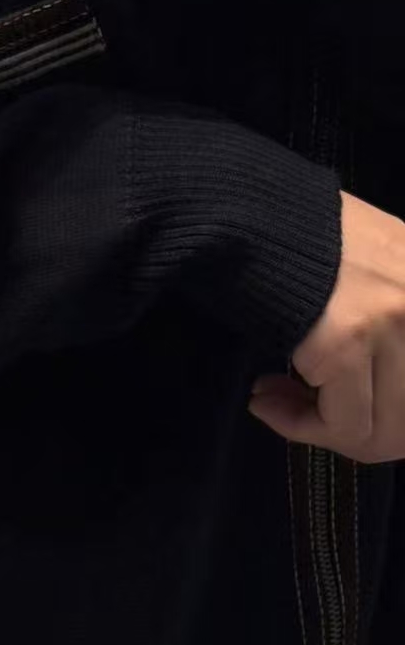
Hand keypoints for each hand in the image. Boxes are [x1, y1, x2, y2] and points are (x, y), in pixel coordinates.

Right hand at [248, 193, 404, 463]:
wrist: (254, 211)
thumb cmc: (308, 242)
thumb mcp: (378, 279)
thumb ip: (389, 340)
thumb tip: (355, 415)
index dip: (386, 425)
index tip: (334, 417)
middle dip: (354, 434)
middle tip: (303, 415)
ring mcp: (397, 322)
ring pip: (378, 431)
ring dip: (322, 430)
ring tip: (278, 401)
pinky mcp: (349, 341)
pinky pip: (340, 421)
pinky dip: (299, 424)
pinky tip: (265, 395)